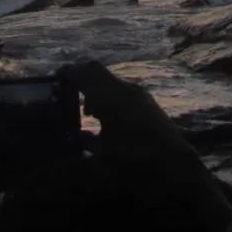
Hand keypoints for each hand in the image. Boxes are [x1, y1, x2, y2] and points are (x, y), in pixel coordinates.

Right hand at [62, 61, 193, 159]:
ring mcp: (137, 92)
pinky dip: (110, 95)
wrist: (174, 162)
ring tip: (89, 113)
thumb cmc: (136, 158)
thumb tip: (73, 133)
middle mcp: (123, 89)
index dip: (68, 72)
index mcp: (110, 98)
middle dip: (81, 75)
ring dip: (96, 88)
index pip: (83, 75)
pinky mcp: (146, 99)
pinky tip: (108, 116)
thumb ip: (86, 140)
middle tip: (70, 90)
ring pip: (109, 80)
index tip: (56, 75)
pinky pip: (121, 89)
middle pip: (95, 69)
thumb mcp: (105, 152)